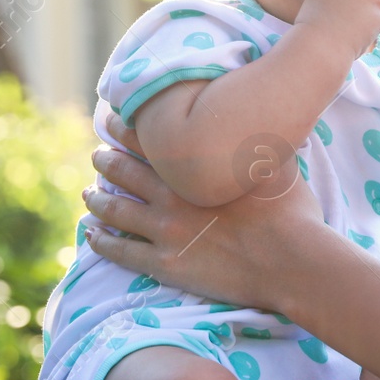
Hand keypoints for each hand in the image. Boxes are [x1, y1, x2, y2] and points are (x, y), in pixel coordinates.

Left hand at [81, 135, 327, 310]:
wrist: (290, 260)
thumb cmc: (290, 209)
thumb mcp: (278, 159)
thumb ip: (259, 138)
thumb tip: (268, 115)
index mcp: (193, 167)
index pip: (147, 140)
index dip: (124, 129)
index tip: (111, 122)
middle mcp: (170, 195)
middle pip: (123, 171)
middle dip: (106, 161)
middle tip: (97, 155)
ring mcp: (164, 231)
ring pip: (115, 210)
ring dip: (97, 198)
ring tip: (88, 193)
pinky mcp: (165, 264)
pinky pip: (121, 251)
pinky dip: (101, 240)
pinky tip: (91, 234)